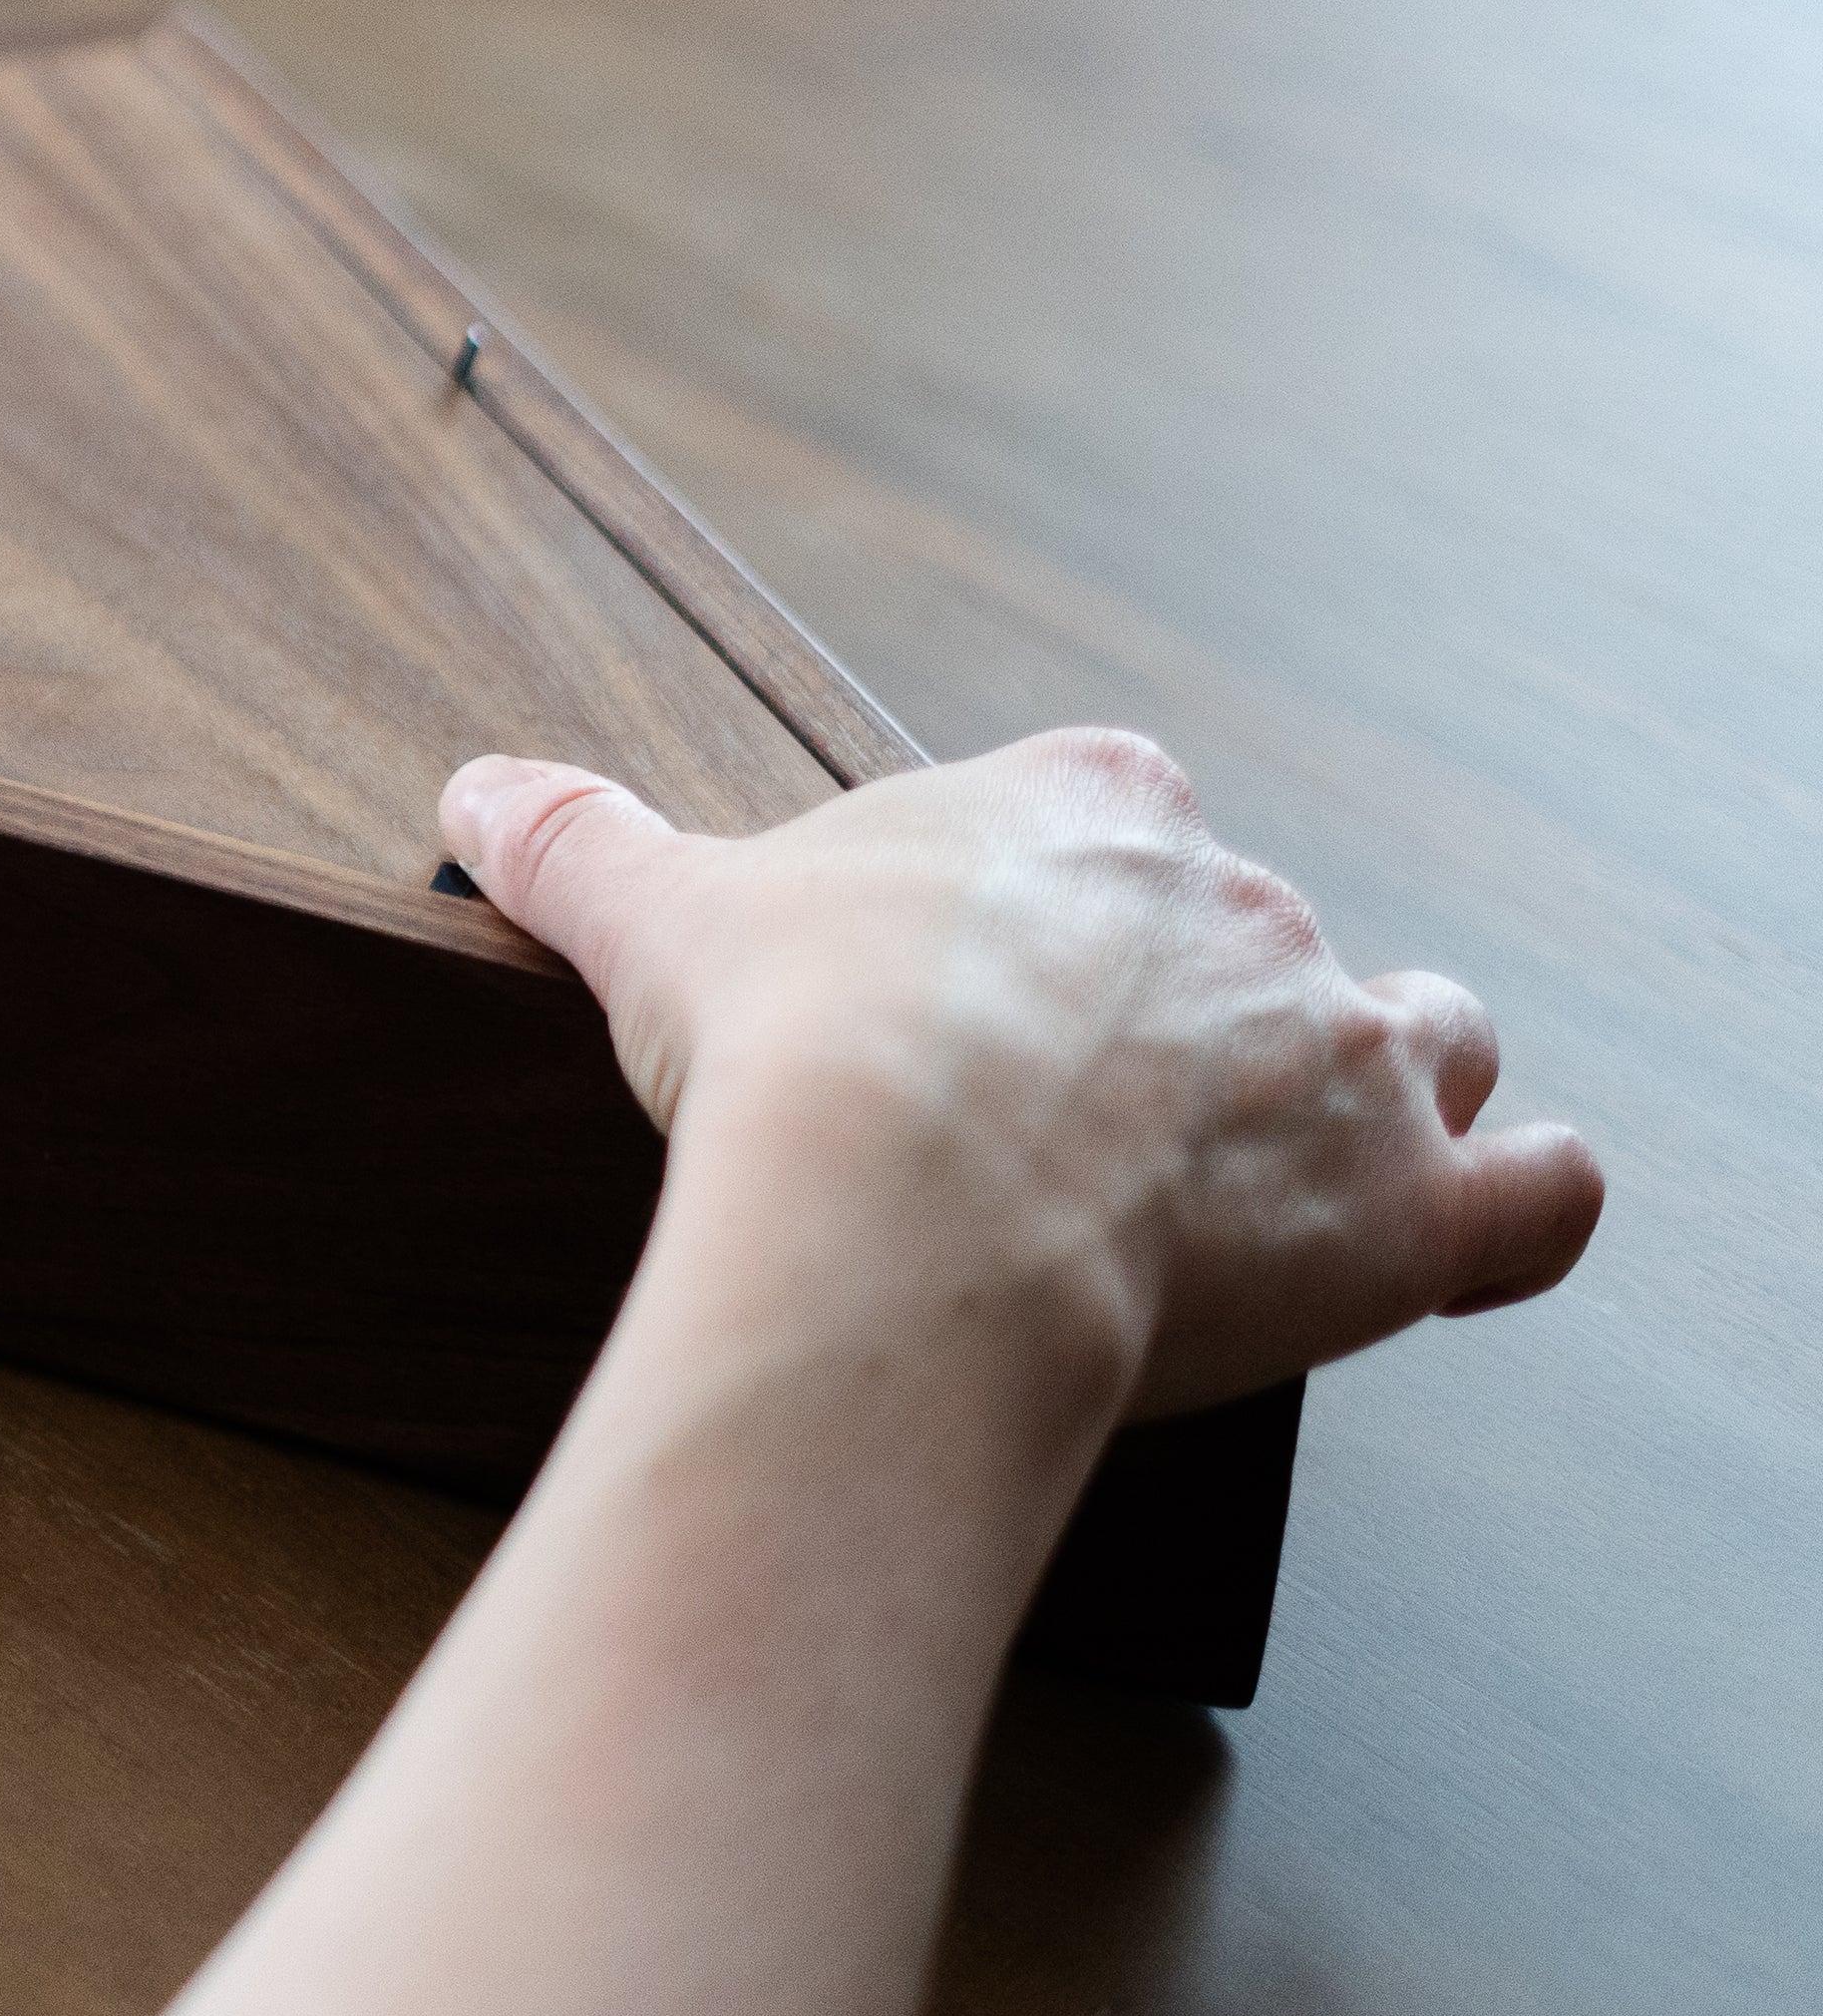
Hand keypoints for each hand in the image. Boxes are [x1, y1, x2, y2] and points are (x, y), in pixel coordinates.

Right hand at [444, 730, 1601, 1422]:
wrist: (898, 1205)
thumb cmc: (791, 1050)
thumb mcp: (658, 912)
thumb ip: (575, 843)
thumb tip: (478, 792)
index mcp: (1083, 806)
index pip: (1120, 809)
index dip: (1068, 899)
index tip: (999, 977)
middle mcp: (1239, 903)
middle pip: (1258, 936)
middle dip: (1199, 1015)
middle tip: (1088, 1117)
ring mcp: (1341, 1052)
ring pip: (1418, 1037)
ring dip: (1378, 1084)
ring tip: (1283, 1159)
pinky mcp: (1408, 1207)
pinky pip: (1537, 1190)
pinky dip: (1520, 1203)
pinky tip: (1475, 1223)